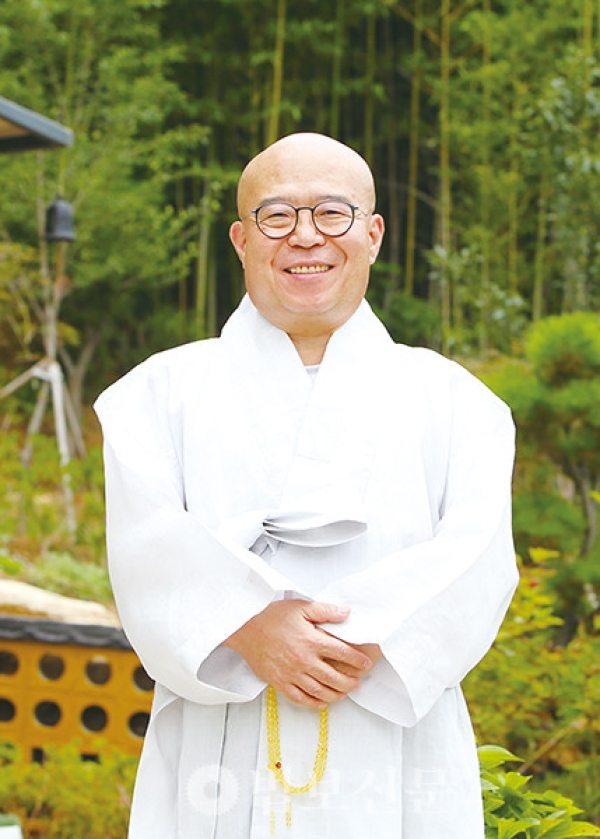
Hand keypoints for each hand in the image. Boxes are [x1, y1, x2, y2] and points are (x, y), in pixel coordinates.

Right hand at [224, 599, 372, 707]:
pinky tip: (321, 702)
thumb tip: (346, 613)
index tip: (365, 663)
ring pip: (318, 691)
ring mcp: (291, 673)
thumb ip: (326, 611)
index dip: (357, 660)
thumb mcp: (301, 607)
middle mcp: (303, 660)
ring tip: (343, 693)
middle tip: (357, 683)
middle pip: (333, 677)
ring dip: (335, 694)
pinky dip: (312, 703)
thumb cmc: (271, 615)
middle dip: (349, 682)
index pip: (342, 653)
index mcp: (311, 640)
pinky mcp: (279, 682)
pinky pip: (299, 698)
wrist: (244, 626)